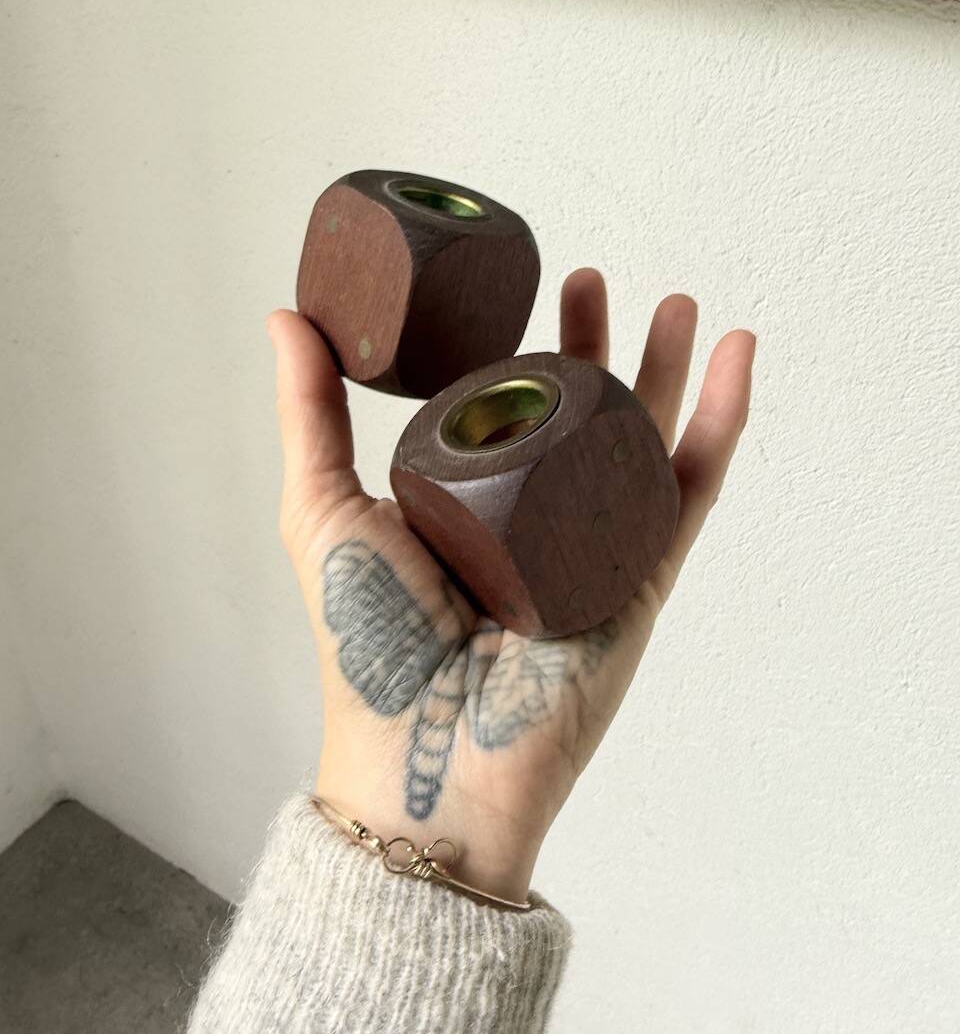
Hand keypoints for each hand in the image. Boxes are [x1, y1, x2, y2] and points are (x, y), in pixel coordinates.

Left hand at [268, 271, 754, 902]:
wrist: (421, 753)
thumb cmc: (365, 641)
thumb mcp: (322, 505)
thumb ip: (308, 412)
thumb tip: (285, 316)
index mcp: (467, 505)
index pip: (505, 411)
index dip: (517, 349)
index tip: (518, 290)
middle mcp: (533, 523)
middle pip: (578, 417)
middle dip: (595, 345)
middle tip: (589, 280)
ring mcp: (591, 549)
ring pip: (642, 442)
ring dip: (667, 372)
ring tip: (674, 304)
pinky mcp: (639, 580)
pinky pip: (689, 491)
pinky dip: (721, 425)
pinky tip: (734, 362)